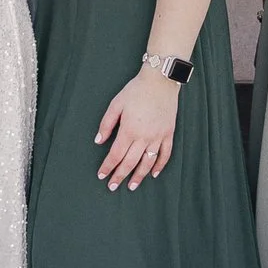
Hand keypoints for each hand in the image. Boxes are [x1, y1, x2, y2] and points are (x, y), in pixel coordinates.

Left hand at [95, 69, 180, 189]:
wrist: (160, 81)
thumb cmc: (136, 91)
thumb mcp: (116, 104)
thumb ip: (106, 124)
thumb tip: (98, 141)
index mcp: (129, 130)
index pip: (116, 154)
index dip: (108, 167)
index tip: (101, 175)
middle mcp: (144, 137)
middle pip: (130, 162)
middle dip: (120, 176)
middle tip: (112, 187)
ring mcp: (158, 136)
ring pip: (148, 162)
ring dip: (139, 176)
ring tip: (132, 186)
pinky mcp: (168, 133)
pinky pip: (165, 154)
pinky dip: (160, 166)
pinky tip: (154, 174)